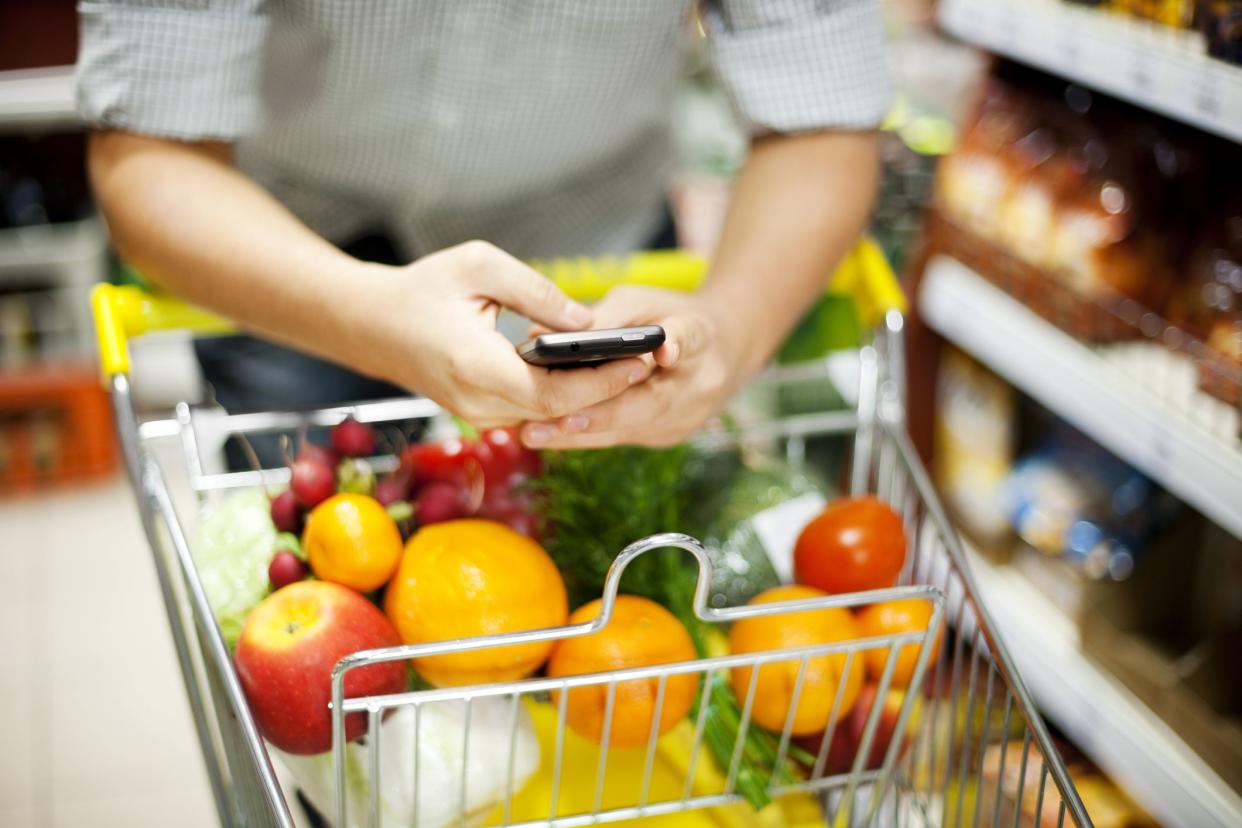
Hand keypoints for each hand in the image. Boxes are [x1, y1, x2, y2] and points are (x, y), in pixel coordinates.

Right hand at [357, 241, 651, 427]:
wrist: (368, 323)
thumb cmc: (421, 289)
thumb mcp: (480, 267)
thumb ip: (538, 293)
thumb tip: (587, 320)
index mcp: (479, 368)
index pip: (556, 390)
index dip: (604, 379)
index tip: (640, 359)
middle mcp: (479, 402)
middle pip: (559, 410)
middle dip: (607, 389)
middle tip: (649, 362)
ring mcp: (477, 414)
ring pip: (548, 416)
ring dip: (588, 396)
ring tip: (629, 366)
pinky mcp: (479, 412)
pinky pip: (532, 411)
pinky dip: (564, 396)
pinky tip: (591, 373)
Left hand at [518, 285, 760, 448]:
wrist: (722, 351)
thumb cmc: (670, 317)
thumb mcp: (644, 302)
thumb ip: (604, 317)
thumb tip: (543, 336)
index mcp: (701, 338)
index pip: (689, 340)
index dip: (677, 345)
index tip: (665, 350)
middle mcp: (698, 385)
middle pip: (649, 402)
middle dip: (598, 414)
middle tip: (554, 419)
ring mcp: (684, 418)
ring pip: (628, 428)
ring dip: (578, 433)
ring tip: (534, 433)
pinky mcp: (667, 436)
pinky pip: (621, 436)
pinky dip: (583, 434)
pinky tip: (546, 436)